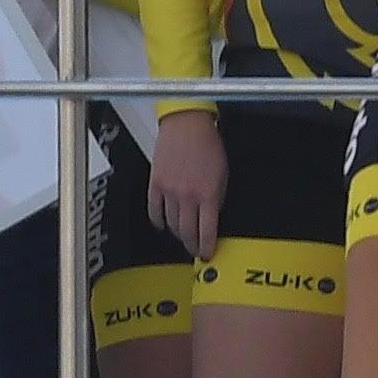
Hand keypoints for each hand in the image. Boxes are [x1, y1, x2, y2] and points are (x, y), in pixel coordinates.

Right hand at [148, 103, 230, 260]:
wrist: (187, 124)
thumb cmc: (207, 143)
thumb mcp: (223, 173)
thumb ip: (217, 197)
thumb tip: (213, 215)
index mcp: (208, 193)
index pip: (207, 231)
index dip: (206, 247)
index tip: (207, 253)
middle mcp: (187, 195)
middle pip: (187, 232)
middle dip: (192, 244)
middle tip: (194, 249)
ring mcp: (169, 191)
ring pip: (171, 224)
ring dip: (177, 233)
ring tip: (182, 236)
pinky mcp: (155, 184)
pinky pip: (154, 210)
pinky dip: (158, 221)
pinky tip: (162, 224)